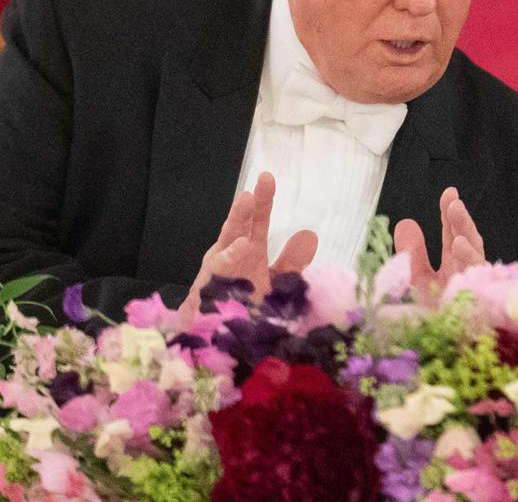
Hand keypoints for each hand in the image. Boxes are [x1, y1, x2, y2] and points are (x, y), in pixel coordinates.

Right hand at [178, 172, 316, 320]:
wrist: (227, 338)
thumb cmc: (248, 307)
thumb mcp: (276, 283)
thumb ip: (291, 262)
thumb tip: (308, 236)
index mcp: (249, 250)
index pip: (257, 220)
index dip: (263, 201)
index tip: (267, 178)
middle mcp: (232, 254)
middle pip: (241, 224)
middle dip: (250, 204)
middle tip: (263, 181)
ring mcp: (219, 268)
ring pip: (227, 239)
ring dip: (237, 219)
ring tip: (247, 199)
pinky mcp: (209, 285)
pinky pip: (221, 269)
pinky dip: (231, 256)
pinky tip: (243, 245)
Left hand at [395, 187, 484, 305]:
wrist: (436, 346)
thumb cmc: (429, 315)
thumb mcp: (415, 279)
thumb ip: (413, 253)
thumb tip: (406, 222)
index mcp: (453, 263)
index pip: (454, 233)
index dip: (451, 213)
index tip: (449, 192)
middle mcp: (465, 271)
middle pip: (467, 238)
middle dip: (461, 219)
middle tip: (452, 200)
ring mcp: (471, 282)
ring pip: (475, 251)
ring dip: (466, 230)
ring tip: (455, 211)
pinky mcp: (475, 294)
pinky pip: (475, 272)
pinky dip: (468, 256)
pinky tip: (459, 243)